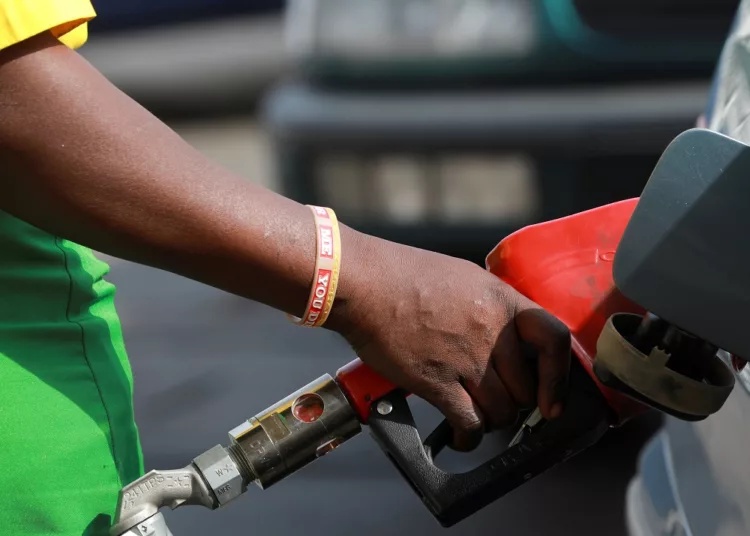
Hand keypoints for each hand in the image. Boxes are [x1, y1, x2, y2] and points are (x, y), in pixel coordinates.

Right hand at [329, 230, 571, 450]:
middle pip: (525, 388)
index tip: (553, 397)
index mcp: (501, 300)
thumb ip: (489, 306)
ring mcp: (466, 359)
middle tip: (500, 402)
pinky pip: (469, 423)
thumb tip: (503, 332)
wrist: (365, 284)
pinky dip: (468, 436)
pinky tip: (461, 436)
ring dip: (491, 420)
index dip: (559, 375)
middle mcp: (490, 331)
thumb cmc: (402, 274)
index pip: (554, 340)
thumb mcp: (462, 277)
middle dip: (514, 401)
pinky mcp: (437, 382)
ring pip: (501, 411)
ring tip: (478, 417)